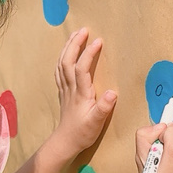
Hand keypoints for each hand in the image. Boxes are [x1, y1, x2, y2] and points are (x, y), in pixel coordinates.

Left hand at [52, 28, 117, 159]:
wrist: (65, 142)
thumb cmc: (83, 132)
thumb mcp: (96, 122)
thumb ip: (104, 107)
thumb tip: (113, 92)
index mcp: (81, 93)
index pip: (82, 68)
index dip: (89, 53)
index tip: (98, 41)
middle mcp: (70, 88)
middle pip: (68, 61)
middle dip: (75, 44)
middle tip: (84, 30)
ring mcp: (65, 89)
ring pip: (61, 64)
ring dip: (67, 48)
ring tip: (75, 35)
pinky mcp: (63, 92)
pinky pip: (59, 70)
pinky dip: (62, 58)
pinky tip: (66, 53)